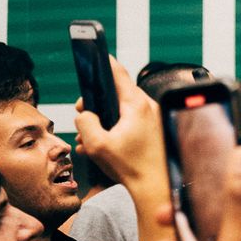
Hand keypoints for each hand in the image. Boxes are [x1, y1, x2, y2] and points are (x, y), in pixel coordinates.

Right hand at [73, 59, 164, 191]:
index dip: (104, 63)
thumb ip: (85, 123)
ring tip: (87, 140)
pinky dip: (112, 132)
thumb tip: (85, 114)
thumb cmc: (130, 167)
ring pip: (119, 113)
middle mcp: (148, 107)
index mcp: (136, 105)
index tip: (96, 52)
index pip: (118, 74)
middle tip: (82, 116)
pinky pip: (128, 125)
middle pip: (115, 95)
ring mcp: (152, 119)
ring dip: (101, 123)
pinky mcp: (153, 131)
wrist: (157, 188)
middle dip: (95, 105)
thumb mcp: (97, 144)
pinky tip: (98, 148)